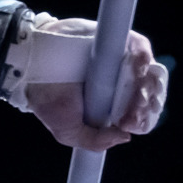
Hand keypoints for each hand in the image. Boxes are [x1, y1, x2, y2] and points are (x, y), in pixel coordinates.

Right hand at [25, 19, 167, 150]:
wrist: (32, 69)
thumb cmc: (48, 99)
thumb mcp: (68, 131)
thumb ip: (94, 141)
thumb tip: (125, 137)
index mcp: (111, 105)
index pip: (139, 111)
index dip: (141, 118)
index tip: (129, 123)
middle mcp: (120, 83)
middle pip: (149, 91)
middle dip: (145, 103)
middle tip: (131, 112)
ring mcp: (121, 61)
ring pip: (149, 71)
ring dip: (147, 84)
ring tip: (134, 95)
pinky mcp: (118, 42)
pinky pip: (141, 47)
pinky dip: (143, 58)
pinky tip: (136, 69)